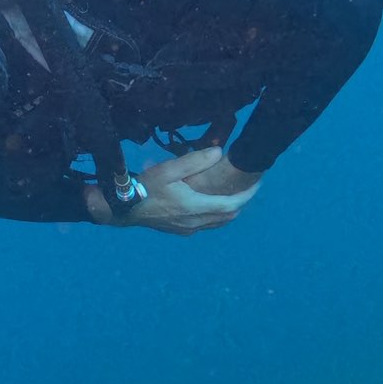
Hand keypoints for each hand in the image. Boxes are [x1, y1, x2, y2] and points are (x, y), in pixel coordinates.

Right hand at [84, 147, 263, 234]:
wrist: (124, 208)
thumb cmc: (146, 187)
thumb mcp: (169, 169)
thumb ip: (195, 161)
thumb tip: (219, 152)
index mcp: (195, 206)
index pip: (231, 204)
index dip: (247, 195)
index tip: (258, 183)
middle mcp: (195, 222)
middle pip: (228, 216)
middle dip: (240, 202)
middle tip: (247, 188)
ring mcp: (188, 229)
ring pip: (217, 223)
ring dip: (228, 211)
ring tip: (233, 196)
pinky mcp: (180, 230)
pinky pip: (206, 225)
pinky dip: (215, 216)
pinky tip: (210, 205)